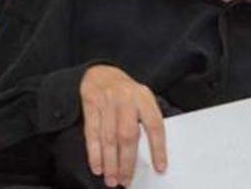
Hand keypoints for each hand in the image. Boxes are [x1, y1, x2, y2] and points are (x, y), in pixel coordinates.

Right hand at [80, 65, 166, 186]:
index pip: (155, 125)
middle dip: (127, 162)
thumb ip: (147, 119)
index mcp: (144, 97)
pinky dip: (94, 154)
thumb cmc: (125, 92)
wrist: (100, 73)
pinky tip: (98, 167)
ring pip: (109, 138)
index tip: (160, 167)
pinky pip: (91, 134)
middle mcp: (126, 99)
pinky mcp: (90, 106)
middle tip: (126, 181)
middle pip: (128, 135)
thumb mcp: (142, 98)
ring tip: (113, 180)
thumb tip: (154, 153)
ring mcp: (107, 102)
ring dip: (110, 163)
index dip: (158, 148)